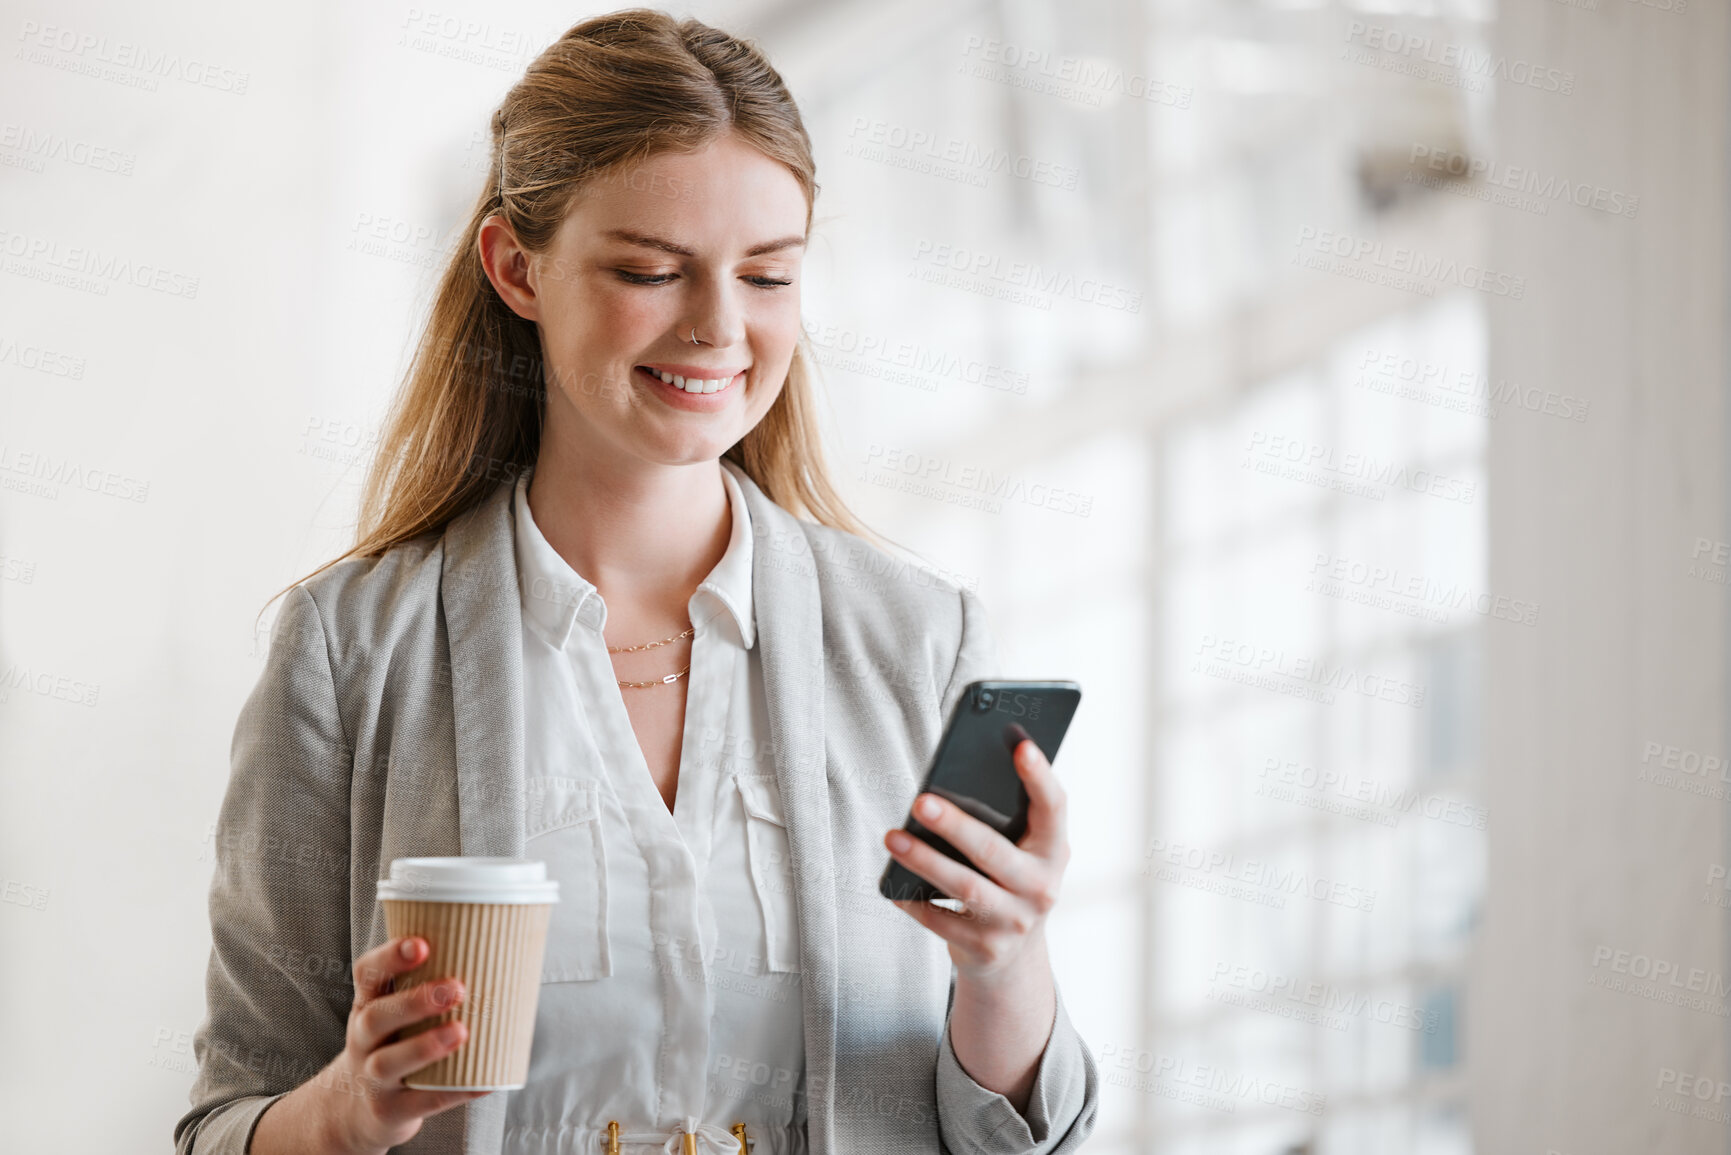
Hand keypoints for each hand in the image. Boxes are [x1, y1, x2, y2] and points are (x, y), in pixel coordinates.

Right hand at [250, 936, 489, 1154]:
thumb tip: (505, 952)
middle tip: (456, 988)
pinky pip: (422, 1101)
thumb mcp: (396, 1014)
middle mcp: (363, 1039)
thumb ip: (432, 985)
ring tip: (461, 1031)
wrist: (359, 1111)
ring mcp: (372, 1078)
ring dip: (425, 1046)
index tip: (422, 944)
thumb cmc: (394, 1045)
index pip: (367, 974)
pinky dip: (455, 1092)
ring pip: (389, 1061)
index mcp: (368, 1005)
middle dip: (415, 1001)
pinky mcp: (390, 1111)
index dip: (390, 957)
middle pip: (377, 1016)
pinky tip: (485, 1081)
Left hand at [883, 738, 1069, 984]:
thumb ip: (1006, 822)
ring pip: (964, 887)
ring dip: (924, 861)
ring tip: (893, 838)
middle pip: (994, 851)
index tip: (1021, 745)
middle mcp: (1042, 888)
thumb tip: (950, 783)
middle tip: (920, 801)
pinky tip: (894, 886)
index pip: (1054, 807)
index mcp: (1054, 851)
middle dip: (955, 825)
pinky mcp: (986, 948)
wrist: (1015, 957)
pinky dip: (915, 901)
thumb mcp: (1024, 853)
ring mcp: (1015, 921)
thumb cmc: (1009, 882)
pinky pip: (942, 921)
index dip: (1040, 776)